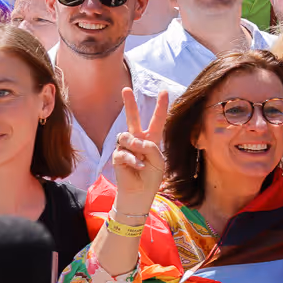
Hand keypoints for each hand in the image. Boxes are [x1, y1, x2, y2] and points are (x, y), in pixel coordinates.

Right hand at [109, 88, 169, 213]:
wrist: (139, 193)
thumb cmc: (151, 177)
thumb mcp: (159, 161)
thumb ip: (151, 147)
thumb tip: (135, 140)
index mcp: (152, 140)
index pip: (157, 120)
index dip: (161, 106)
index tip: (164, 91)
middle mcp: (138, 140)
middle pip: (133, 118)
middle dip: (130, 104)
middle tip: (126, 89)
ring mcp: (126, 147)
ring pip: (127, 136)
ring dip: (135, 147)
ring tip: (141, 159)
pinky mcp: (117, 155)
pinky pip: (123, 152)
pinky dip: (132, 160)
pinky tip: (137, 166)